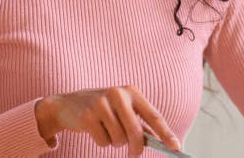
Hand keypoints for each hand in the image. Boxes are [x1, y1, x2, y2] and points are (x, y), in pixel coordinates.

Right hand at [34, 85, 178, 155]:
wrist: (67, 105)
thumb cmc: (101, 109)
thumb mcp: (122, 110)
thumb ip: (140, 124)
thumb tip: (161, 141)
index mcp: (131, 92)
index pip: (154, 116)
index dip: (166, 133)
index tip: (176, 147)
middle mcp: (118, 94)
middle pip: (136, 132)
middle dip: (136, 148)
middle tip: (133, 155)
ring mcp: (102, 103)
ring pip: (119, 139)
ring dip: (114, 142)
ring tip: (106, 130)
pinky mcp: (88, 115)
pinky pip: (103, 141)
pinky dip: (101, 141)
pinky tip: (94, 129)